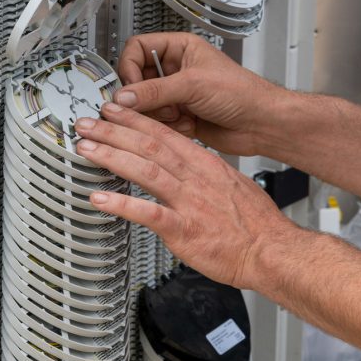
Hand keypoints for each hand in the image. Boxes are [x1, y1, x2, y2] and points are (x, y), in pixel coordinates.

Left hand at [74, 103, 298, 288]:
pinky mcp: (184, 229)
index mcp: (205, 164)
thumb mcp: (232, 185)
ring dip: (112, 157)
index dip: (135, 119)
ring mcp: (189, 202)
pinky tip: (99, 199)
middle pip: (149, 145)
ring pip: (145, 170)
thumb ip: (204, 176)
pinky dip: (121, 205)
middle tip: (87, 123)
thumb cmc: (256, 224)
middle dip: (114, 131)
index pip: (164, 133)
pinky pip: (147, 213)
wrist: (272, 251)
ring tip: (87, 149)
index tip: (114, 110)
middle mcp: (195, 177)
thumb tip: (187, 172)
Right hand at [114, 32, 294, 155]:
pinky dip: (166, 127)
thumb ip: (154, 90)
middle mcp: (176, 71)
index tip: (132, 87)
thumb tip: (124, 95)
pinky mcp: (179, 118)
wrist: (261, 124)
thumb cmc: (242, 93)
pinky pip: (156, 122)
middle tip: (151, 105)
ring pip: (144, 105)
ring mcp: (176, 95)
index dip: (130, 67)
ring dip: (157, 114)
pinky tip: (185, 125)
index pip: (137, 49)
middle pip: (137, 80)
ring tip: (175, 115)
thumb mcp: (193, 85)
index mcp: (180, 49)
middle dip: (143, 96)